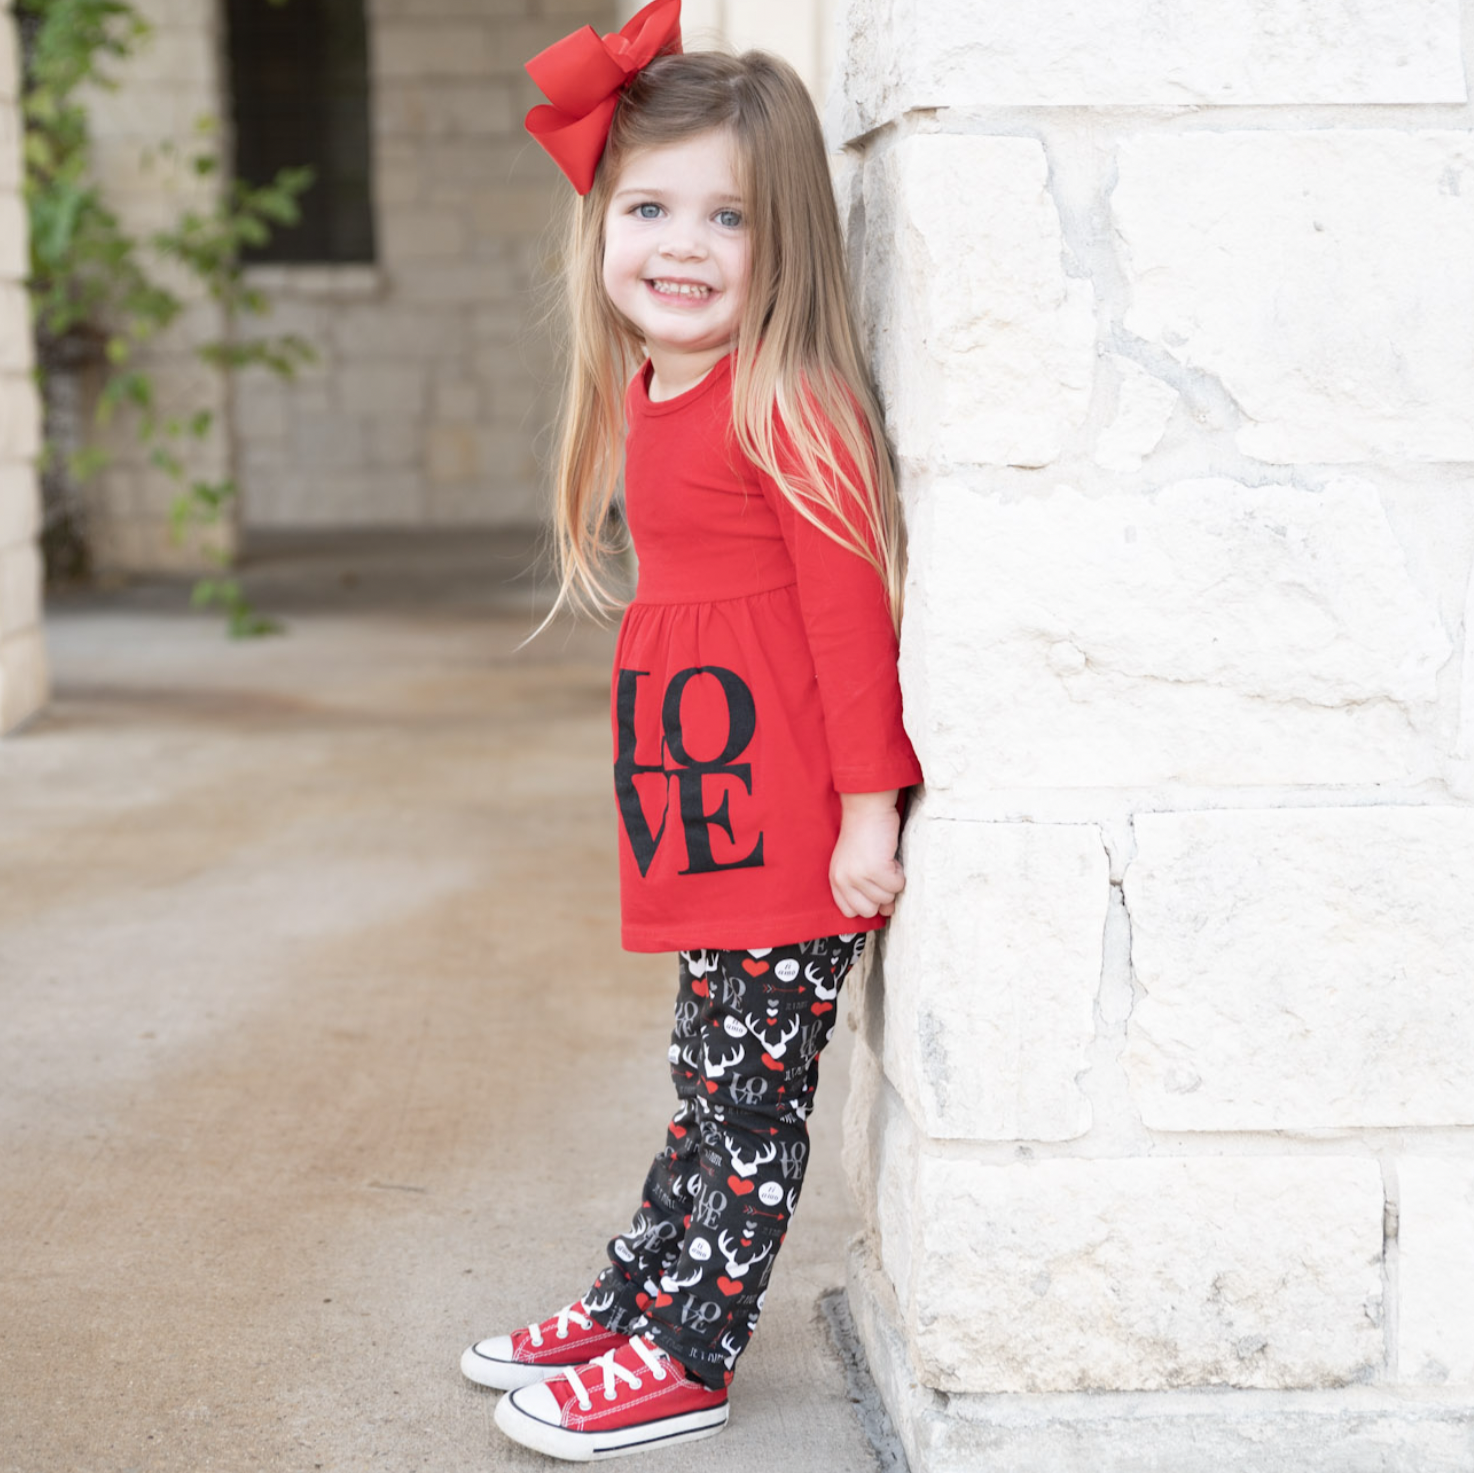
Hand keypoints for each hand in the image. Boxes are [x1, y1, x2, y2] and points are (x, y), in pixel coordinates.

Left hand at [829, 791, 904, 918]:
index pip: (849, 912)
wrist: (867, 808)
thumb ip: (863, 888)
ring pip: (886, 899)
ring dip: (892, 881)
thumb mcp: (853, 863)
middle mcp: (844, 880)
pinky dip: (900, 873)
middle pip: (869, 912)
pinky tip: (891, 858)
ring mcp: (859, 875)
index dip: (867, 903)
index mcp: (835, 879)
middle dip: (881, 895)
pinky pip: (897, 885)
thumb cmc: (863, 833)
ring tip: (885, 862)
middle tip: (881, 874)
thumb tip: (886, 912)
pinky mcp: (876, 869)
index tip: (872, 888)